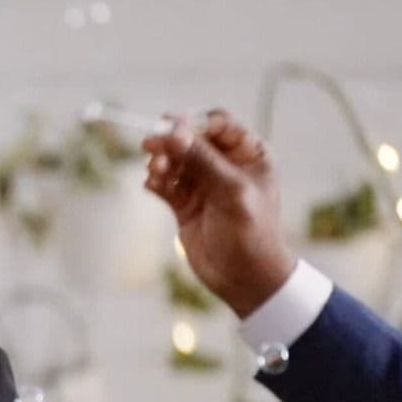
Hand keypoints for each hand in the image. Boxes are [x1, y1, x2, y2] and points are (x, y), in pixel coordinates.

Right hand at [140, 111, 297, 317]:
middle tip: (150, 145)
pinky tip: (152, 185)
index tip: (170, 127)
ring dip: (162, 162)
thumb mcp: (231, 191)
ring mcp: (204, 185)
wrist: (245, 279)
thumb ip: (202, 160)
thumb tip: (174, 132)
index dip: (193, 122)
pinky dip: (156, 182)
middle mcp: (225, 166)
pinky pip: (166, 185)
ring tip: (154, 171)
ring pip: (176, 162)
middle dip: (171, 142)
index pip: (218, 125)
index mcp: (248, 154)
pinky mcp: (186, 205)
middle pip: (191, 140)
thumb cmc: (252, 232)